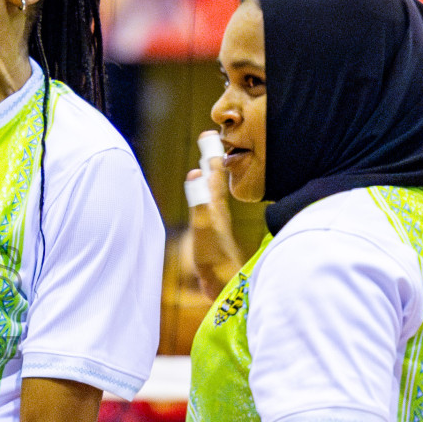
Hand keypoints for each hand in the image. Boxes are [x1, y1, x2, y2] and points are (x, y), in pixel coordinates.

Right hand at [186, 137, 244, 298]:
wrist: (227, 288)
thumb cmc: (214, 260)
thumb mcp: (204, 228)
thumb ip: (200, 201)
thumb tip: (195, 172)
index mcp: (216, 207)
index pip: (215, 175)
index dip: (211, 155)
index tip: (209, 133)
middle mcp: (218, 213)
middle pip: (215, 181)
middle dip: (210, 161)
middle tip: (208, 140)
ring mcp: (217, 226)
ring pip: (213, 195)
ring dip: (208, 179)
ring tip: (204, 168)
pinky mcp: (214, 239)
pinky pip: (209, 210)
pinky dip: (206, 201)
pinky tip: (205, 206)